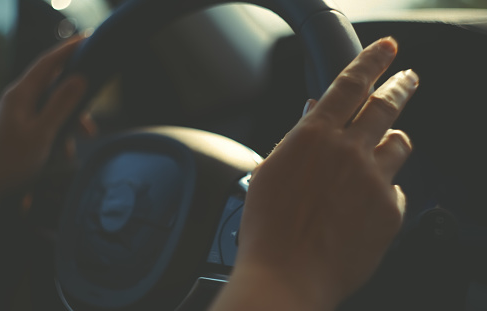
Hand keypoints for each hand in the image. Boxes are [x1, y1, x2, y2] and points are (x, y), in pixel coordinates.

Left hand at [0, 36, 89, 192]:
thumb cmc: (11, 160)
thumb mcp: (43, 132)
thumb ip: (62, 104)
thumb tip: (79, 78)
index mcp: (21, 94)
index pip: (48, 62)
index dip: (69, 49)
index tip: (87, 39)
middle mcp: (18, 98)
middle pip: (54, 85)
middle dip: (77, 99)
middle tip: (93, 116)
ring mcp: (18, 113)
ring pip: (53, 106)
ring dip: (70, 121)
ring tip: (83, 140)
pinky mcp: (20, 127)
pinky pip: (46, 121)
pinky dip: (59, 132)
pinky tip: (65, 153)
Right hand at [212, 37, 418, 310]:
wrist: (287, 276)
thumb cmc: (268, 227)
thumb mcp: (272, 171)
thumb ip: (299, 137)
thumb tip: (314, 111)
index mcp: (315, 137)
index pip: (350, 84)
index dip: (372, 60)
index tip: (386, 49)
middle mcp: (349, 151)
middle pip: (387, 105)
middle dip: (401, 85)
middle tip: (408, 78)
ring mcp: (374, 180)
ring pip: (399, 143)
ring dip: (391, 140)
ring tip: (383, 147)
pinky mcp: (390, 211)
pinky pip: (397, 189)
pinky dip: (383, 190)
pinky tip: (362, 206)